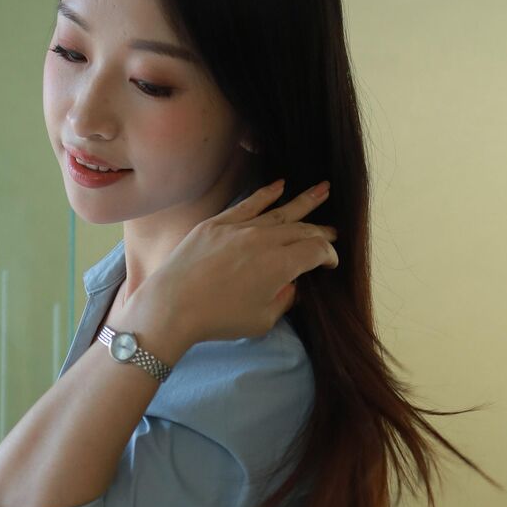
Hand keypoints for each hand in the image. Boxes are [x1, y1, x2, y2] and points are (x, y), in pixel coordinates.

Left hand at [145, 179, 338, 345]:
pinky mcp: (219, 224)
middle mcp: (265, 240)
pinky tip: (281, 186)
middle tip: (334, 231)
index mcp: (281, 265)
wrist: (173, 306)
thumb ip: (283, 300)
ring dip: (304, 202)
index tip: (329, 264)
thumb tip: (291, 286)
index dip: (328, 256)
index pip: (315, 251)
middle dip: (320, 231)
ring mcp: (241, 228)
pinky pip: (249, 203)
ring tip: (323, 190)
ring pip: (280, 212)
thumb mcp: (261, 321)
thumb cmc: (218, 320)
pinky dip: (267, 194)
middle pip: (301, 229)